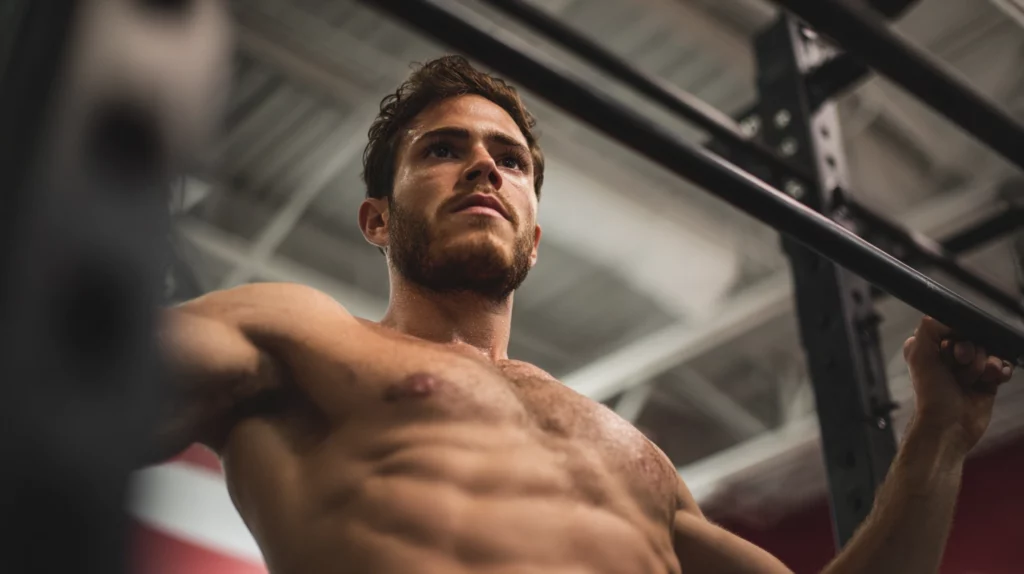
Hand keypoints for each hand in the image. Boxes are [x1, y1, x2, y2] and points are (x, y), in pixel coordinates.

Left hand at [902, 317, 1014, 453]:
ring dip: (985, 364)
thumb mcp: (920, 353)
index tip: (953, 350)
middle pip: (975, 338)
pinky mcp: (987, 382)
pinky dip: (1000, 371)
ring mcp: (969, 369)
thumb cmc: (931, 392)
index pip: (955, 327)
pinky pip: (1002, 365)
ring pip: (991, 351)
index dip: (958, 337)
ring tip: (973, 380)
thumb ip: (930, 327)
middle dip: (972, 353)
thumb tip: (950, 316)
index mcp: (930, 346)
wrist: (949, 425)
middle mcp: (948, 356)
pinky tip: (993, 379)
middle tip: (961, 367)